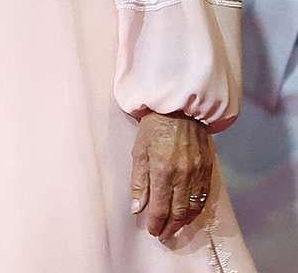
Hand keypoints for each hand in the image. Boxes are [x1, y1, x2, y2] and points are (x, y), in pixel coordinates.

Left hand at [130, 112, 213, 241]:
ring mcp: (197, 173)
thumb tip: (137, 207)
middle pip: (178, 211)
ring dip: (183, 222)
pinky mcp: (208, 170)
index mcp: (162, 170)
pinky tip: (188, 215)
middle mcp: (182, 175)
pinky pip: (203, 197)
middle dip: (170, 227)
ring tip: (174, 229)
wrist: (180, 110)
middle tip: (162, 235)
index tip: (151, 230)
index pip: (160, 207)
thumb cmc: (154, 128)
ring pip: (192, 207)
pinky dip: (195, 210)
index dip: (156, 222)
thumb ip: (139, 181)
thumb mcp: (139, 151)